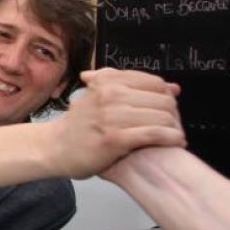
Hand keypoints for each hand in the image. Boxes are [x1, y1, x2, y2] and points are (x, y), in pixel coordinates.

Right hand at [49, 68, 184, 178]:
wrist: (55, 147)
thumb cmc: (79, 125)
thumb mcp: (98, 95)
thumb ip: (132, 88)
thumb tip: (173, 87)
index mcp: (108, 82)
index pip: (156, 83)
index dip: (166, 96)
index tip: (165, 110)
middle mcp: (110, 95)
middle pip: (163, 99)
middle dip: (174, 114)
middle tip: (173, 126)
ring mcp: (112, 116)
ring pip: (162, 116)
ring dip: (175, 128)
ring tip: (175, 137)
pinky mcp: (115, 138)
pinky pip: (154, 134)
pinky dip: (170, 138)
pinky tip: (174, 143)